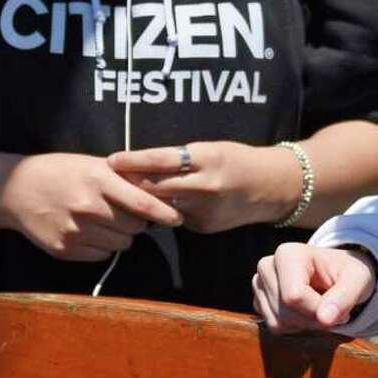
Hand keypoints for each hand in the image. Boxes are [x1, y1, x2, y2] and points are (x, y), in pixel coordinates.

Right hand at [0, 153, 181, 260]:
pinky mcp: (65, 249)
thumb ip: (122, 178)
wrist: (16, 190)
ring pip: (121, 243)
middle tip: (127, 213)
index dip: (164, 213)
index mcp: (98, 180)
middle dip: (138, 222)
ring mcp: (76, 231)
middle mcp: (88, 207)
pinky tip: (88, 230)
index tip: (177, 218)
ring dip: (121, 235)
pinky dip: (103, 245)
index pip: (142, 203)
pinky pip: (102, 254)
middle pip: (135, 227)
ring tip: (104, 220)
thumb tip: (159, 191)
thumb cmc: (59, 172)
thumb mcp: (91, 164)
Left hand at [110, 140, 302, 232]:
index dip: (133, 161)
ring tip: (121, 194)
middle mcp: (204, 186)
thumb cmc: (236, 161)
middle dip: (131, 185)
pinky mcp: (204, 227)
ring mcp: (204, 210)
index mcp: (206, 159)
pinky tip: (154, 207)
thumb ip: (179, 159)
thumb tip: (141, 165)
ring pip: (162, 206)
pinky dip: (164, 211)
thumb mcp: (209, 150)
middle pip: (157, 188)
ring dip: (142, 200)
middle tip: (107, 180)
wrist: (271, 187)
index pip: (161, 160)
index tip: (111, 160)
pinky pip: (176, 217)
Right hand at [252, 242, 377, 331]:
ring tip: (320, 308)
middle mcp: (267, 266)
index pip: (294, 297)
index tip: (340, 308)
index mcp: (287, 254)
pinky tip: (307, 312)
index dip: (319, 311)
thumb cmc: (348, 273)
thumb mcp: (358, 280)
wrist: (338, 273)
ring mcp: (259, 284)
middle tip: (333, 310)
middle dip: (313, 320)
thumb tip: (325, 319)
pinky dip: (295, 327)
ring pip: (278, 322)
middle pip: (285, 312)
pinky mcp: (259, 301)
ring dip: (305, 325)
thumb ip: (345, 297)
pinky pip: (274, 327)